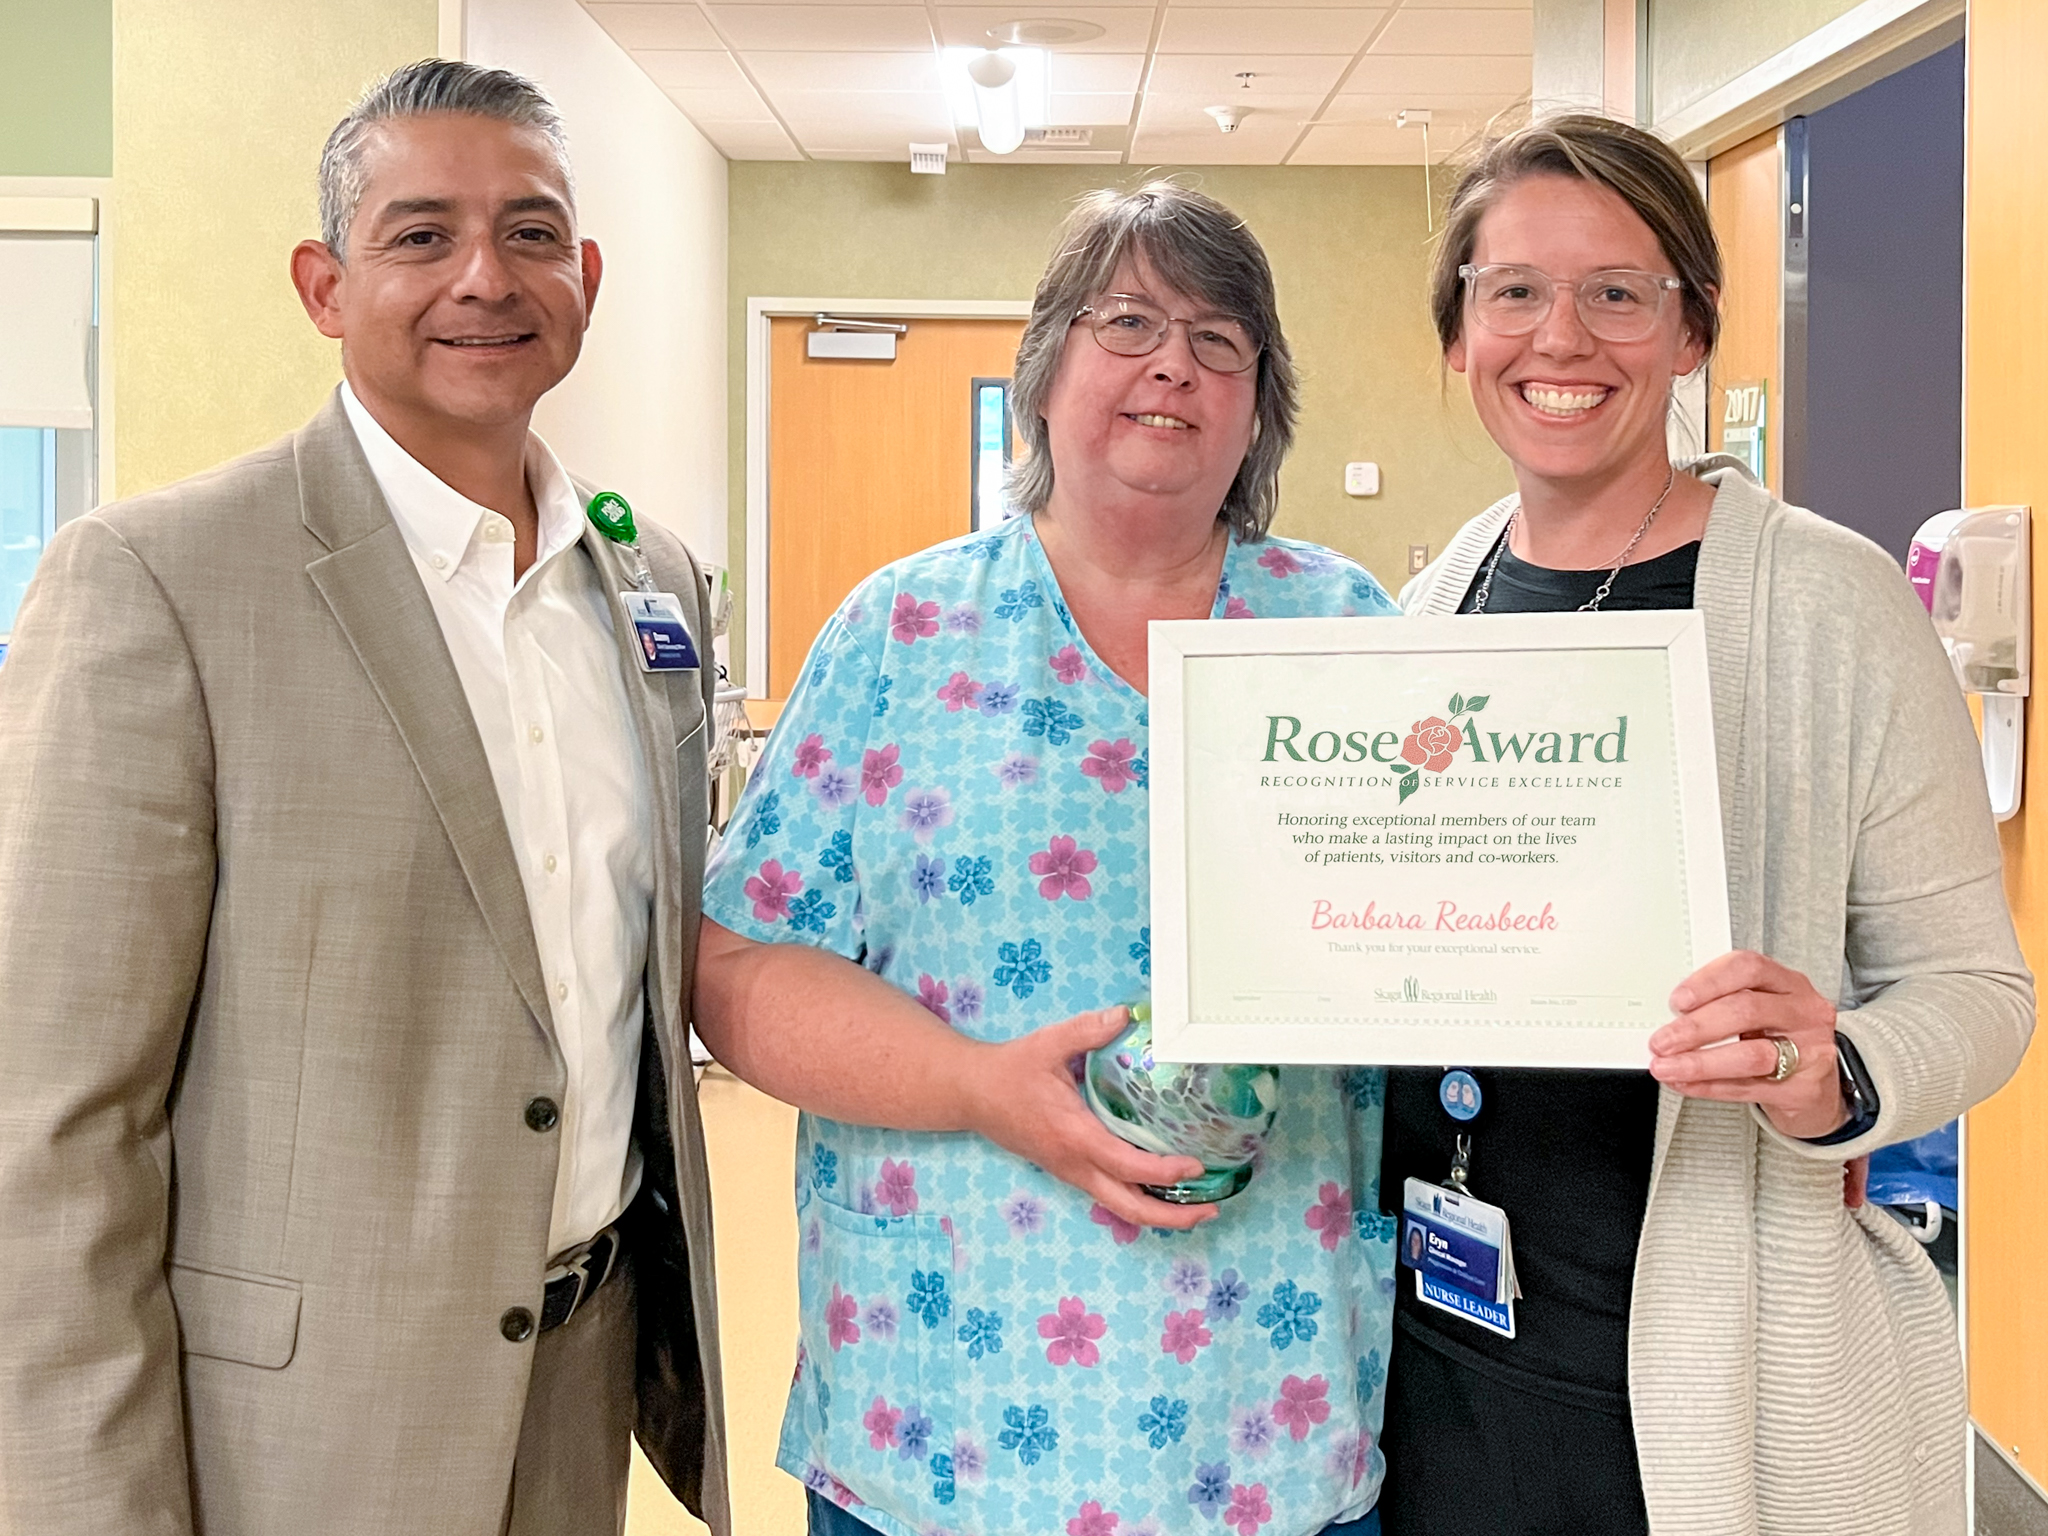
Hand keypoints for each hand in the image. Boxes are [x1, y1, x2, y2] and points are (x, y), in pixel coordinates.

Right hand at [957, 1006, 1215, 1230]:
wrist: (971, 1094)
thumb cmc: (1009, 1072)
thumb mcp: (1048, 1044)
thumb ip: (1088, 1029)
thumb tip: (1127, 1015)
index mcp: (1074, 1136)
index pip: (1127, 1166)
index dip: (1164, 1171)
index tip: (1195, 1165)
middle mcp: (1074, 1164)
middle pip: (1128, 1207)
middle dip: (1171, 1216)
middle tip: (1210, 1211)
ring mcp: (1071, 1173)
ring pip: (1119, 1207)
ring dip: (1158, 1214)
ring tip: (1197, 1208)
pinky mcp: (1069, 1171)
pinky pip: (1109, 1195)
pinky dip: (1139, 1200)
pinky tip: (1161, 1188)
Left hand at [1647, 950, 1845, 1138]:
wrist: (1816, 1086)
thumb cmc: (1779, 1040)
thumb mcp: (1760, 1012)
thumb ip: (1722, 1006)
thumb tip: (1668, 1018)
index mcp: (1789, 984)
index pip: (1748, 968)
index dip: (1709, 981)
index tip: (1677, 1000)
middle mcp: (1804, 1012)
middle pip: (1746, 1010)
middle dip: (1696, 1027)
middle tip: (1662, 1041)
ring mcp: (1810, 1051)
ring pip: (1749, 1054)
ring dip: (1699, 1062)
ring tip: (1667, 1067)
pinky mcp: (1804, 1088)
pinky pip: (1749, 1087)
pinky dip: (1710, 1087)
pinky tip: (1685, 1084)